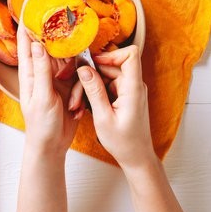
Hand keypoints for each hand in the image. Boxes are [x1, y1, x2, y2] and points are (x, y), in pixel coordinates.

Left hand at [17, 21, 79, 155]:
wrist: (51, 146)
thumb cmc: (40, 124)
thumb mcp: (42, 96)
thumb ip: (42, 70)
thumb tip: (38, 42)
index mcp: (30, 71)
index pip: (26, 38)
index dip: (28, 17)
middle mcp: (43, 69)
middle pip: (50, 41)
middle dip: (56, 26)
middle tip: (65, 7)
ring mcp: (57, 77)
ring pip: (68, 55)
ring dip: (73, 55)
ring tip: (78, 50)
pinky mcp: (70, 85)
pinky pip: (79, 72)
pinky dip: (82, 75)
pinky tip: (83, 82)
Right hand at [76, 45, 155, 169]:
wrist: (135, 157)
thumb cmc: (124, 142)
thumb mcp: (103, 117)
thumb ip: (94, 91)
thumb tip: (84, 69)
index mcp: (133, 89)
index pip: (130, 55)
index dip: (111, 54)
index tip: (92, 64)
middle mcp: (133, 86)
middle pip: (110, 66)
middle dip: (90, 76)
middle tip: (75, 95)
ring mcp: (128, 90)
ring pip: (104, 77)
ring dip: (88, 88)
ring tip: (77, 106)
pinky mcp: (122, 96)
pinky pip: (105, 86)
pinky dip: (93, 95)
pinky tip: (84, 108)